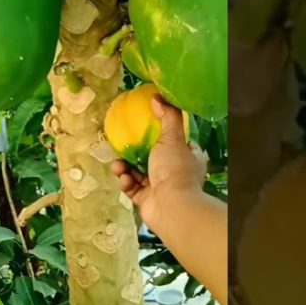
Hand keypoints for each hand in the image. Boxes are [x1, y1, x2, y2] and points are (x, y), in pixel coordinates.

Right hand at [109, 94, 205, 232]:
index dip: (161, 136)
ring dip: (125, 168)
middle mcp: (175, 173)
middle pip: (152, 158)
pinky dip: (126, 183)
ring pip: (138, 173)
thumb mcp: (172, 137)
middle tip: (120, 147)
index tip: (144, 129)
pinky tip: (123, 179)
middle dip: (133, 153)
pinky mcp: (146, 200)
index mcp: (187, 158)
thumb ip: (167, 116)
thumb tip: (157, 97)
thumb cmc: (174, 170)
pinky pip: (132, 188)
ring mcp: (160, 188)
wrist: (170, 207)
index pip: (175, 143)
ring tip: (117, 166)